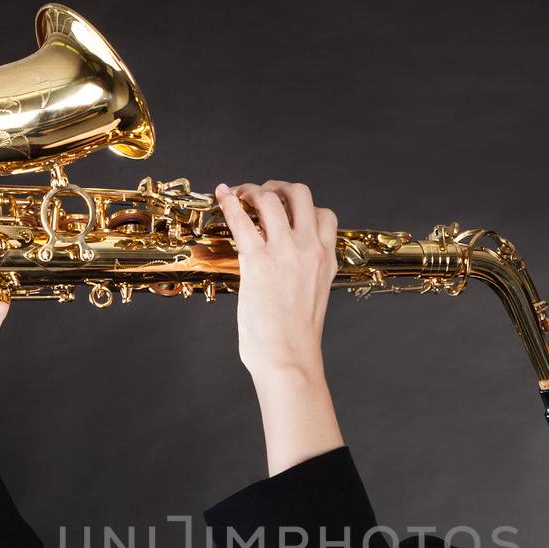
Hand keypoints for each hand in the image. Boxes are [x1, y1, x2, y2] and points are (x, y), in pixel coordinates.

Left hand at [213, 180, 338, 379]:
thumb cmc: (295, 341)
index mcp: (327, 261)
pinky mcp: (258, 260)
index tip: (285, 209)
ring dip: (251, 190)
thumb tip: (282, 273)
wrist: (289, 360)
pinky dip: (229, 202)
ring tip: (237, 194)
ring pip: (271, 198)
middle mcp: (310, 249)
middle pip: (300, 194)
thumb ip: (304, 278)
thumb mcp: (312, 300)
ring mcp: (285, 251)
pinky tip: (221, 196)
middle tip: (260, 194)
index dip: (303, 207)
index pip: (324, 216)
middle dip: (278, 187)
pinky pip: (241, 218)